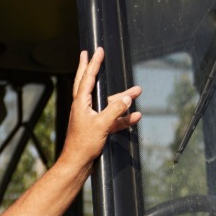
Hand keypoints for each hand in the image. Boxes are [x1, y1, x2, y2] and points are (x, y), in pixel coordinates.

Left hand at [61, 47, 142, 170]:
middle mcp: (83, 107)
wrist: (77, 164)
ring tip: (138, 90)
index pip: (87, 78)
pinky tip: (136, 116)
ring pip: (107, 103)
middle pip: (88, 83)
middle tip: (91, 54)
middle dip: (91, 68)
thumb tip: (127, 98)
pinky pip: (111, 119)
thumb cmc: (83, 145)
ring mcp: (89, 117)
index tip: (96, 50)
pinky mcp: (96, 128)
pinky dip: (123, 118)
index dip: (93, 63)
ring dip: (122, 98)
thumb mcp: (101, 124)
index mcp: (80, 103)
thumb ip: (115, 109)